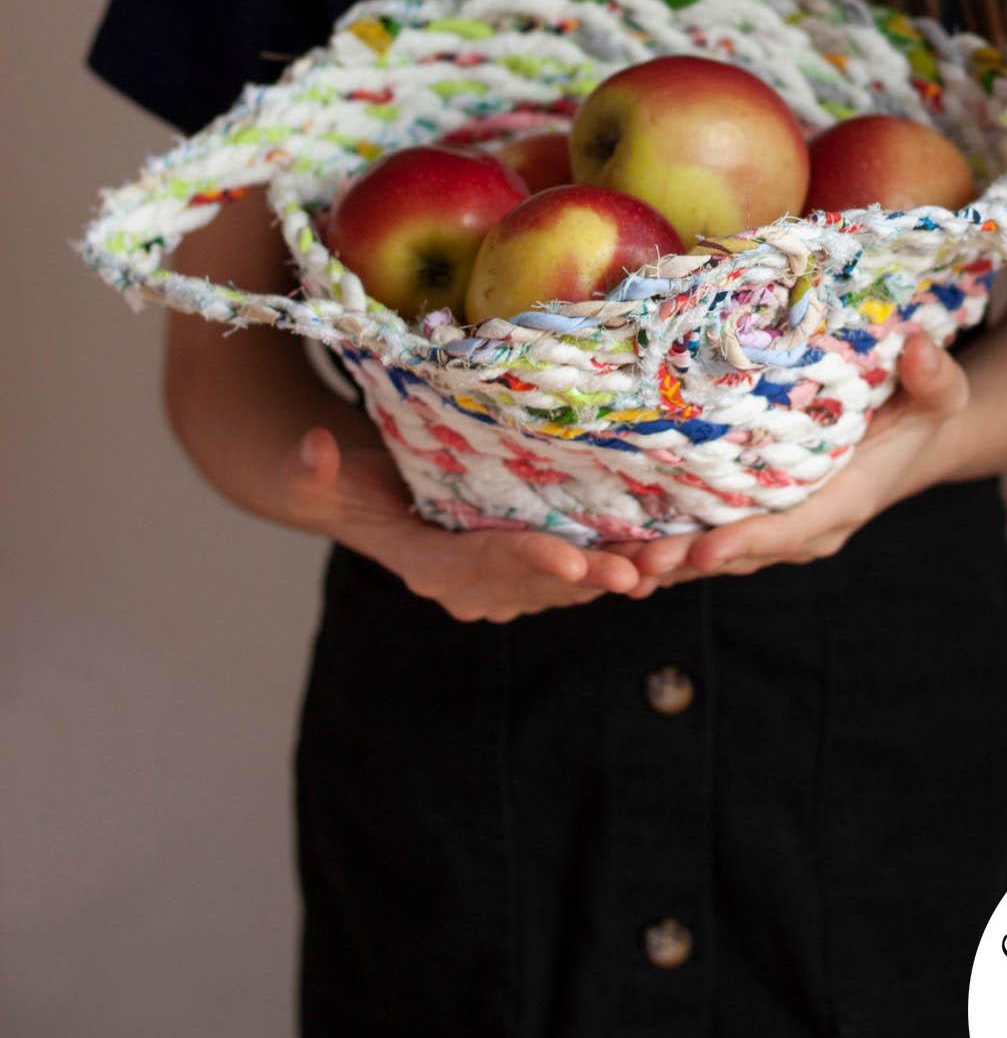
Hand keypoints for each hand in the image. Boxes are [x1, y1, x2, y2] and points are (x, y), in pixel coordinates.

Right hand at [280, 426, 661, 621]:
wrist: (354, 495)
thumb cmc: (337, 478)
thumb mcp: (315, 474)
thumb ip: (309, 469)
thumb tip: (310, 452)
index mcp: (423, 563)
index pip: (475, 566)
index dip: (522, 564)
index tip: (567, 560)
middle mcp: (466, 584)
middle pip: (534, 582)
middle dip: (586, 576)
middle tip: (637, 572)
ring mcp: (499, 583)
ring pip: (564, 585)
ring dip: (614, 576)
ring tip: (667, 566)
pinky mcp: (524, 569)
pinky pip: (576, 574)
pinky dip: (617, 566)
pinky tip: (665, 559)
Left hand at [618, 334, 970, 584]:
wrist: (912, 437)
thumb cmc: (920, 409)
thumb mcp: (937, 392)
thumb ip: (933, 376)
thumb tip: (916, 347)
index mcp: (845, 501)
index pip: (792, 528)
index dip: (748, 541)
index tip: (705, 552)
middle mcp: (807, 526)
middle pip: (741, 550)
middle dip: (689, 561)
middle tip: (636, 567)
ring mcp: (779, 526)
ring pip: (717, 551)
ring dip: (667, 561)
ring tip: (611, 564)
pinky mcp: (755, 514)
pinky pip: (708, 535)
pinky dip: (667, 544)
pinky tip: (615, 546)